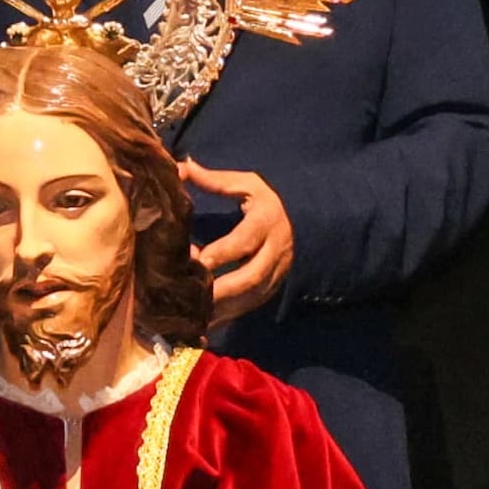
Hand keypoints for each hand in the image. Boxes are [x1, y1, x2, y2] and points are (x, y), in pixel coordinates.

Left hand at [183, 162, 296, 318]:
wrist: (307, 219)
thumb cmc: (267, 200)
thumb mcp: (247, 184)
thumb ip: (215, 181)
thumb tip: (182, 166)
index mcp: (266, 221)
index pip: (244, 240)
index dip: (221, 252)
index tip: (198, 259)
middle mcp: (276, 250)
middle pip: (251, 276)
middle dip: (222, 288)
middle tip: (194, 295)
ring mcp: (277, 272)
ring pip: (252, 296)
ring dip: (224, 307)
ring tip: (196, 314)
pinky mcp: (274, 287)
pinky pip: (251, 306)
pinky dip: (229, 315)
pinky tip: (207, 322)